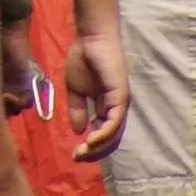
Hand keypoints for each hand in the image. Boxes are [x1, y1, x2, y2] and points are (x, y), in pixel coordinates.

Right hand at [56, 10, 131, 158]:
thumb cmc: (83, 58)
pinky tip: (91, 140)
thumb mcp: (75, 90)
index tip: (74, 154)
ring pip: (114, 135)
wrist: (89, 38)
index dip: (90, 148)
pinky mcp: (121, 97)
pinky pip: (115, 122)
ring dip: (99, 147)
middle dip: (94, 152)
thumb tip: (79, 131)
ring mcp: (120, 104)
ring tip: (83, 151)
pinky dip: (104, 134)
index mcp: (106, 108)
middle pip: (110, 140)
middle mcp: (116, 109)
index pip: (102, 135)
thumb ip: (77, 110)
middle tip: (77, 157)